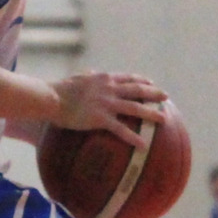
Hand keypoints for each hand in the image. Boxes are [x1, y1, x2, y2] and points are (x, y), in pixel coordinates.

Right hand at [52, 71, 167, 148]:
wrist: (51, 98)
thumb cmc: (60, 89)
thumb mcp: (77, 78)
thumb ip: (87, 75)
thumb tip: (89, 72)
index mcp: (104, 78)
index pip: (128, 77)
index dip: (142, 80)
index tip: (151, 83)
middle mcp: (109, 88)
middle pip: (137, 90)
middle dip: (154, 93)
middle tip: (166, 97)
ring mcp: (106, 103)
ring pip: (134, 108)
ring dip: (150, 113)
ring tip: (163, 119)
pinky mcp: (100, 118)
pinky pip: (121, 129)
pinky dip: (133, 137)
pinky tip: (143, 145)